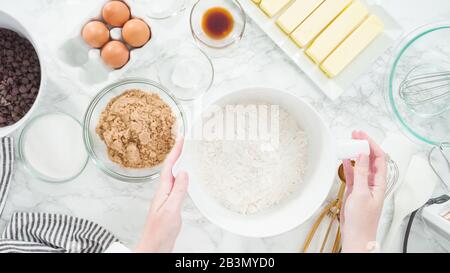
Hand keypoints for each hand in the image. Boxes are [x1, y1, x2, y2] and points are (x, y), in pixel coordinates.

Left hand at [134, 138, 188, 252]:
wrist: (154, 248)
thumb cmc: (159, 232)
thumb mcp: (171, 209)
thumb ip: (178, 191)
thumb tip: (184, 172)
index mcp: (163, 190)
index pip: (169, 165)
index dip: (175, 150)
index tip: (181, 138)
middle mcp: (164, 192)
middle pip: (170, 167)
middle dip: (177, 152)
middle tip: (185, 141)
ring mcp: (166, 198)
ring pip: (173, 175)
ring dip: (179, 163)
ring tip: (186, 153)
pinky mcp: (170, 204)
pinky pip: (177, 185)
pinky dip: (182, 176)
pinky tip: (186, 177)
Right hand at [341, 131, 386, 252]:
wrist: (356, 235)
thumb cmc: (362, 220)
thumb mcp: (361, 193)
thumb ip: (362, 173)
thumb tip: (363, 155)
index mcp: (379, 182)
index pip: (379, 158)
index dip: (372, 145)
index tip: (362, 136)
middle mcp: (372, 182)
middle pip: (371, 159)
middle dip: (364, 145)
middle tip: (355, 134)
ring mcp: (363, 185)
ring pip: (361, 164)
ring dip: (355, 153)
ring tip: (349, 142)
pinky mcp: (354, 190)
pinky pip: (352, 173)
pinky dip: (349, 164)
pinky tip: (344, 158)